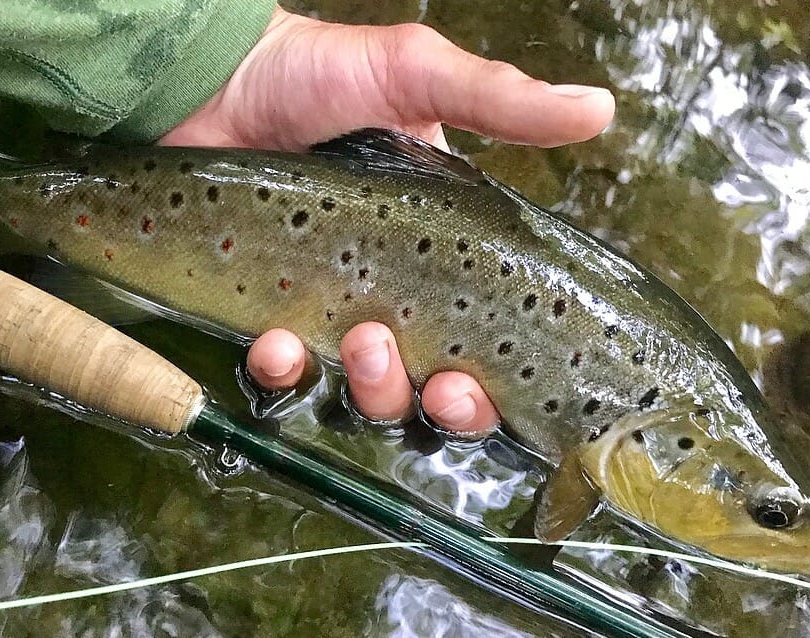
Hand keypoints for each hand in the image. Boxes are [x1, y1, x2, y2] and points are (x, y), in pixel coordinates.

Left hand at [162, 7, 615, 434]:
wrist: (211, 78)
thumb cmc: (314, 73)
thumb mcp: (413, 76)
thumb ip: (497, 101)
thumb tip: (598, 110)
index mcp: (440, 248)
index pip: (481, 339)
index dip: (486, 385)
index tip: (476, 385)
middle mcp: (389, 288)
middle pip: (429, 386)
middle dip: (438, 402)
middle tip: (435, 382)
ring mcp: (325, 305)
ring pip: (361, 391)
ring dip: (371, 387)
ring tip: (362, 342)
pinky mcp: (265, 310)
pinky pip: (280, 370)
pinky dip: (282, 371)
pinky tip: (277, 346)